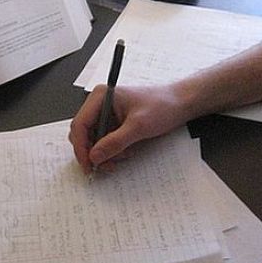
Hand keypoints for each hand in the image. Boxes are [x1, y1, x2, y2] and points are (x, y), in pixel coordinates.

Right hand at [68, 82, 188, 171]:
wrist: (181, 104)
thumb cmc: (163, 105)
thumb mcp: (138, 126)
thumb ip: (114, 142)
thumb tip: (94, 156)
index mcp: (101, 96)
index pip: (80, 124)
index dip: (81, 147)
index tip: (88, 164)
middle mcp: (101, 104)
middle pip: (84, 133)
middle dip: (94, 151)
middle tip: (104, 166)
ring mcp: (108, 114)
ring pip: (95, 140)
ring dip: (106, 153)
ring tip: (123, 155)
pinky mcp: (116, 123)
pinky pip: (106, 141)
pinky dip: (114, 150)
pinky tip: (127, 151)